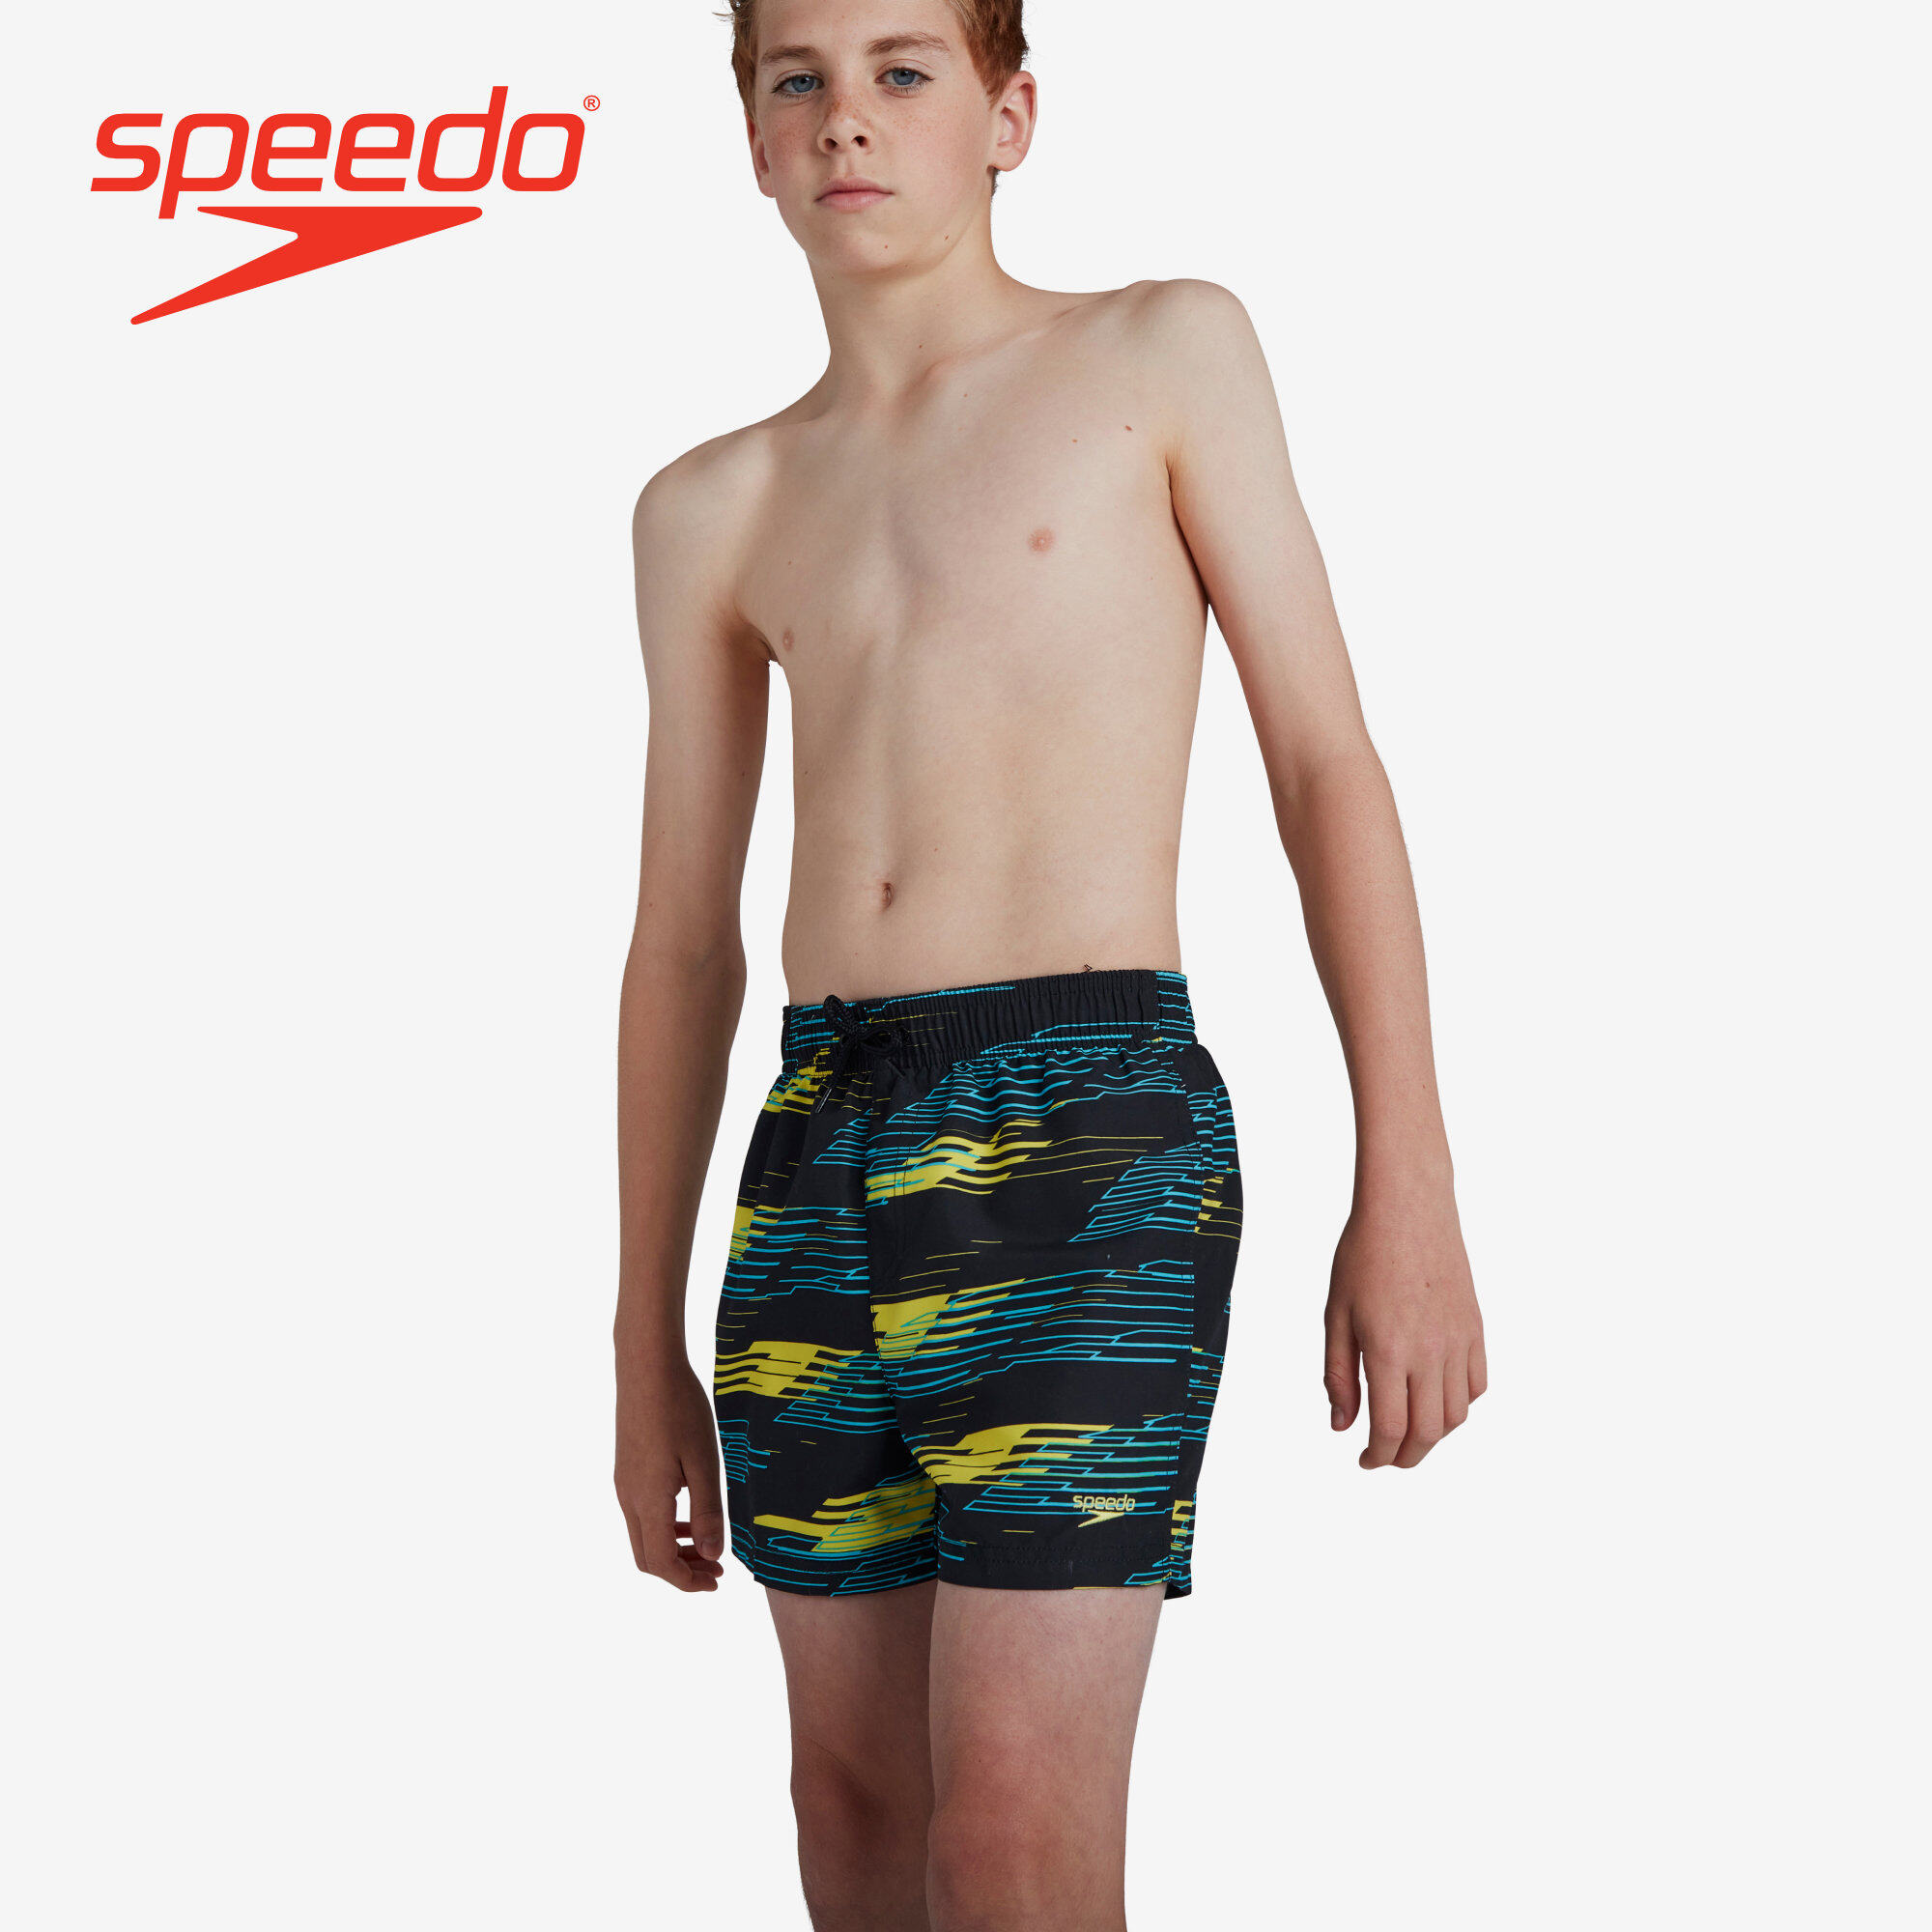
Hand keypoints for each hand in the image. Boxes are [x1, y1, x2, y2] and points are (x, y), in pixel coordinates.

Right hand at [615, 1360, 726, 1589]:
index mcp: (649, 1500)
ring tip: (706, 1547)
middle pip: (647, 1557)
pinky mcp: (626, 1469)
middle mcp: (629, 1497)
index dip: (687, 1581)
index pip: (660, 1563)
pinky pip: (640, 1514)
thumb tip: (711, 1556)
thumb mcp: (704, 1462)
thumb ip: (707, 1512)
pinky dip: (664, 1527)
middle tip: (715, 1571)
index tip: (716, 1581)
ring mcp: (624, 1483)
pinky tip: (689, 1515)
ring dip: (672, 1549)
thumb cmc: (681, 1410)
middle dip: (680, 1571)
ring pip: (642, 1536)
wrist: (647, 1367)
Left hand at [1323, 1182, 1486, 1468]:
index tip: (1364, 1460)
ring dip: (1432, 1435)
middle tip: (1385, 1458)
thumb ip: (1339, 1374)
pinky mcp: (1475, 1329)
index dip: (1377, 1456)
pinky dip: (1457, 1405)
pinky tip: (1434, 1399)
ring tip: (1407, 1431)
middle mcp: (1430, 1352)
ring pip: (1456, 1415)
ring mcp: (1458, 1341)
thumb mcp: (1336, 1314)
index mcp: (1389, 1349)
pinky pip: (1476, 1385)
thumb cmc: (1363, 1255)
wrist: (1409, 1208)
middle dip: (1406, 1457)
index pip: (1391, 1428)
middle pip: (1428, 1432)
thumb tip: (1342, 1425)